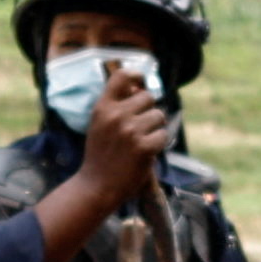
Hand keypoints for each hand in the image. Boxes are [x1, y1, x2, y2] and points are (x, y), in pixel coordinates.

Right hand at [87, 75, 172, 202]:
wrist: (97, 186)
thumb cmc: (101, 154)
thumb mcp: (100, 124)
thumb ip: (117, 106)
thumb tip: (140, 88)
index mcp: (103, 107)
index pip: (121, 77)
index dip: (135, 75)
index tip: (141, 81)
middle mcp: (116, 116)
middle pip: (148, 97)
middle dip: (149, 110)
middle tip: (141, 127)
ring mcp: (130, 131)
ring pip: (159, 116)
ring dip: (155, 128)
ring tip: (142, 141)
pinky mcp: (144, 147)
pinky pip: (163, 135)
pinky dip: (158, 144)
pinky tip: (146, 153)